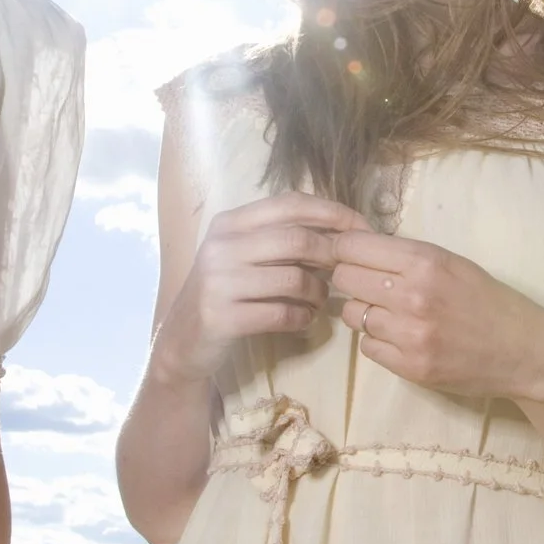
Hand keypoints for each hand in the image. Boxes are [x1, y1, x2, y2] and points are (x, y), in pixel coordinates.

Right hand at [154, 193, 367, 384]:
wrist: (182, 340)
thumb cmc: (225, 292)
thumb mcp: (242, 254)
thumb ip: (279, 237)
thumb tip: (340, 229)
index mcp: (229, 222)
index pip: (290, 204)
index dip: (332, 213)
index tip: (361, 228)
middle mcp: (221, 246)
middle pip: (296, 240)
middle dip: (331, 255)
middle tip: (345, 271)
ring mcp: (218, 282)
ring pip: (293, 278)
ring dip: (318, 291)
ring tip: (320, 299)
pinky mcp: (222, 317)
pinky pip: (281, 313)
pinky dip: (302, 317)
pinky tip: (303, 319)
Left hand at [329, 231, 543, 401]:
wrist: (524, 350)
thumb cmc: (489, 300)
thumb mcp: (452, 262)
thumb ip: (406, 256)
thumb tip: (356, 248)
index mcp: (425, 262)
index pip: (352, 247)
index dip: (345, 249)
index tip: (350, 254)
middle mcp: (412, 296)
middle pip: (343, 279)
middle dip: (350, 279)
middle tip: (368, 285)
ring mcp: (409, 335)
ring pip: (352, 315)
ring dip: (365, 312)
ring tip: (389, 313)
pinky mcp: (410, 367)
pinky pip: (367, 347)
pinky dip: (378, 341)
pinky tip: (400, 337)